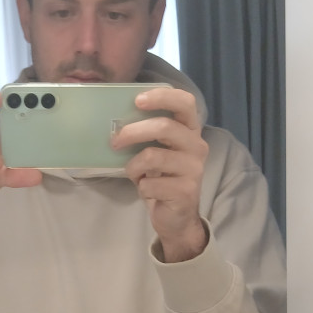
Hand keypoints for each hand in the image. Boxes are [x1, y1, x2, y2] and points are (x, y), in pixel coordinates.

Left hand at [112, 86, 209, 261]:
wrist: (176, 216)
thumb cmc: (162, 177)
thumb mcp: (158, 151)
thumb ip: (148, 134)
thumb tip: (116, 123)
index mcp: (190, 130)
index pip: (185, 102)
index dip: (162, 96)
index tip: (137, 100)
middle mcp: (197, 146)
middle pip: (164, 127)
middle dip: (133, 132)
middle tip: (115, 142)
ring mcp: (194, 169)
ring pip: (152, 156)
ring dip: (134, 166)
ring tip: (134, 173)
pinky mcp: (186, 191)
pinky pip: (150, 183)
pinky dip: (141, 187)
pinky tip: (147, 190)